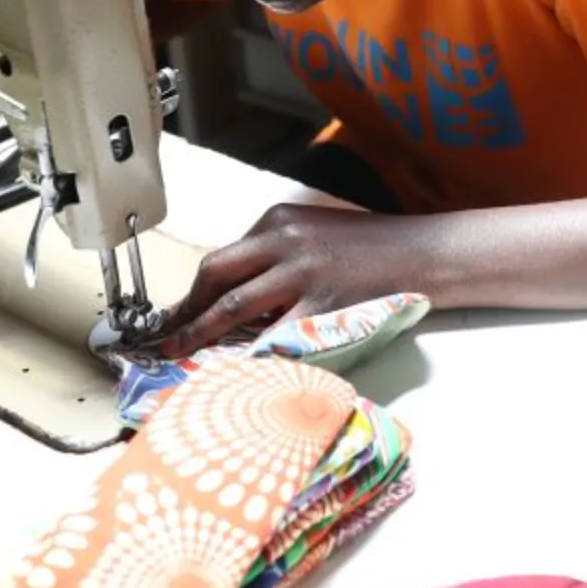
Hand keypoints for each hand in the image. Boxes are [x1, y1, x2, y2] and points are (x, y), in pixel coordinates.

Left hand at [154, 205, 438, 357]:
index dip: (195, 290)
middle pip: (215, 274)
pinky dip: (248, 353)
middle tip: (166, 336)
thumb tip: (238, 292)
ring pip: (233, 305)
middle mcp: (283, 240)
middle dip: (185, 309)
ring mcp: (301, 273)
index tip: (179, 312)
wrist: (420, 253)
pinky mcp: (321, 304)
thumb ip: (277, 254)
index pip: (223, 257)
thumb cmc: (371, 248)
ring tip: (179, 352)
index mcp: (278, 220)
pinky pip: (273, 335)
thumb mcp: (315, 233)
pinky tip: (231, 368)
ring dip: (199, 332)